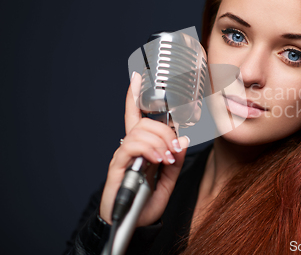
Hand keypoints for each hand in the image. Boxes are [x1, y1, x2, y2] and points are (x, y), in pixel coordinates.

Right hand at [99, 72, 189, 225]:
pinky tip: (158, 160)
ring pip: (140, 132)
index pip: (137, 117)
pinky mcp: (117, 167)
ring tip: (167, 158)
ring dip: (160, 141)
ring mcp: (123, 157)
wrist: (134, 224)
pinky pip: (132, 148)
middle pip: (144, 123)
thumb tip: (183, 139)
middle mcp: (130, 148)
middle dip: (164, 130)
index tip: (136, 77)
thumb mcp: (169, 179)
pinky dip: (149, 150)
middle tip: (174, 147)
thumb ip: (176, 159)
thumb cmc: (147, 201)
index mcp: (142, 147)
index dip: (135, 97)